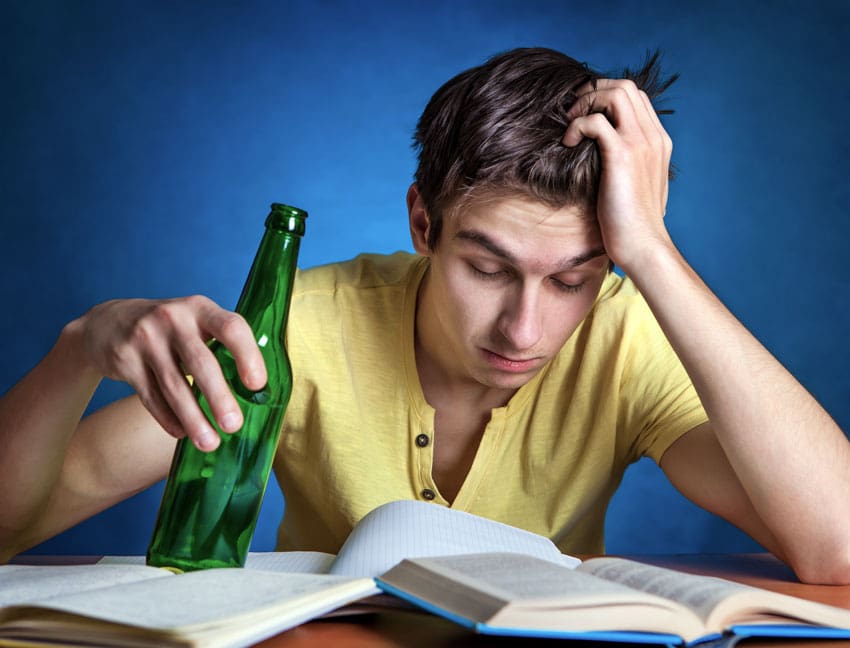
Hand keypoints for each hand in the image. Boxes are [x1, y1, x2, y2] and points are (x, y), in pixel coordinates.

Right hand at [77, 296, 265, 450]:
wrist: (109, 322)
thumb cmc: (170, 329)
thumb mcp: (195, 322)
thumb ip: (221, 345)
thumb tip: (254, 392)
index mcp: (200, 308)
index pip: (231, 327)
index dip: (248, 356)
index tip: (257, 385)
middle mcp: (173, 318)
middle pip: (201, 363)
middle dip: (219, 398)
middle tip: (234, 425)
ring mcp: (145, 338)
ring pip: (174, 385)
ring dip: (194, 418)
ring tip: (209, 442)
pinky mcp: (124, 359)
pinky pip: (150, 396)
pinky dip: (168, 418)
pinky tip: (182, 433)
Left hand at [562, 78, 673, 272]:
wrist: (643, 245)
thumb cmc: (634, 223)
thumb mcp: (637, 187)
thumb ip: (630, 165)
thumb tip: (606, 159)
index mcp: (659, 141)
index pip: (636, 97)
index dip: (606, 95)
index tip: (584, 112)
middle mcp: (653, 137)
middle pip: (626, 87)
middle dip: (594, 91)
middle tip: (572, 112)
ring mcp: (640, 144)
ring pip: (615, 94)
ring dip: (586, 102)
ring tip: (569, 124)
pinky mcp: (622, 156)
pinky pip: (596, 121)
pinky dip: (577, 125)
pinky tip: (568, 142)